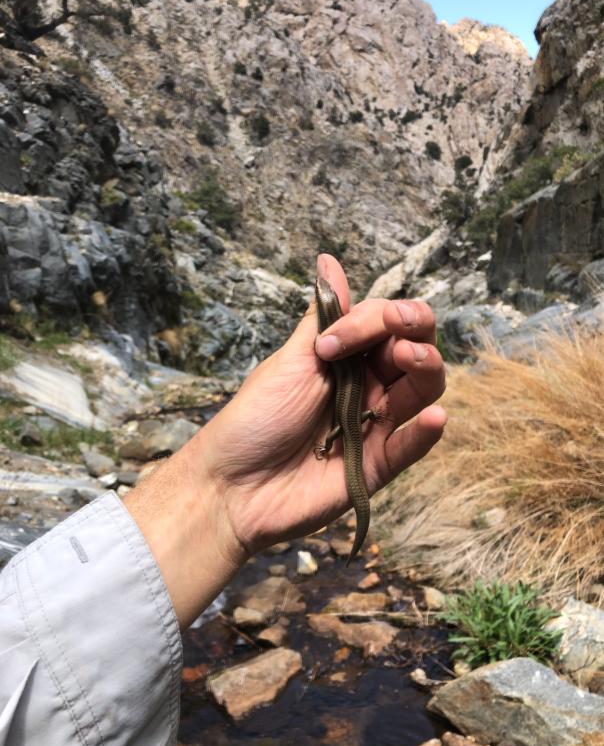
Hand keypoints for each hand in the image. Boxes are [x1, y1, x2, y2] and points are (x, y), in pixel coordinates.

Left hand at [125, 255, 446, 626]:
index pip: (386, 322)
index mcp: (348, 357)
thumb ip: (324, 317)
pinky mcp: (378, 464)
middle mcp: (369, 385)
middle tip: (397, 340)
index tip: (333, 341)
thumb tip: (329, 260)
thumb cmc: (255, 418)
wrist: (233, 486)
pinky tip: (433, 417)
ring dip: (427, 370)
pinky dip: (426, 431)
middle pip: (416, 350)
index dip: (375, 319)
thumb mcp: (290, 360)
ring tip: (411, 360)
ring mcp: (376, 424)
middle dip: (414, 334)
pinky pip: (412, 446)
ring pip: (423, 391)